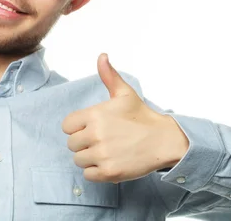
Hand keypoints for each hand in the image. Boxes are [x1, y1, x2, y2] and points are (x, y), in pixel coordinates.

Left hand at [61, 53, 188, 182]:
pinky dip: (95, 172)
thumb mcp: (124, 94)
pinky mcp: (109, 172)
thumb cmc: (141, 117)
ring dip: (89, 158)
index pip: (67, 126)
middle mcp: (96, 134)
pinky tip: (108, 162)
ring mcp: (102, 154)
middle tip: (101, 141)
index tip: (91, 128)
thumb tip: (102, 56)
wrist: (163, 140)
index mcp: (95, 115)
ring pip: (78, 160)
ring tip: (106, 152)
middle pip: (71, 144)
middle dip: (83, 143)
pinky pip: (88, 175)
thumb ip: (109, 76)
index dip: (77, 127)